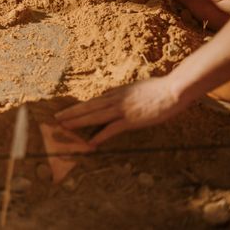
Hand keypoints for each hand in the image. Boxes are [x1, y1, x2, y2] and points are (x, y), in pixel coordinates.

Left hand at [55, 76, 191, 145]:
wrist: (172, 90)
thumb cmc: (157, 89)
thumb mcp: (134, 87)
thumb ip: (121, 92)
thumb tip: (108, 94)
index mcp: (116, 93)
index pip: (93, 101)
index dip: (79, 107)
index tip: (67, 111)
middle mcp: (115, 100)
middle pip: (88, 107)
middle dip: (71, 113)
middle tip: (56, 118)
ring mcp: (122, 109)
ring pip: (95, 116)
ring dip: (78, 122)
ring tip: (65, 126)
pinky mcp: (131, 120)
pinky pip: (112, 129)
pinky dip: (101, 135)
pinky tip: (91, 142)